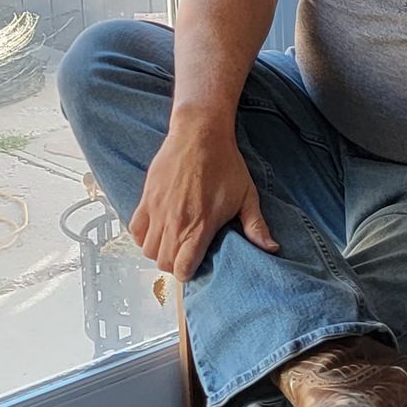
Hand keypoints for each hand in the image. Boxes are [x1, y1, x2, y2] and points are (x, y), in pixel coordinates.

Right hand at [131, 109, 277, 280]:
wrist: (200, 133)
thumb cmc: (226, 164)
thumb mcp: (246, 196)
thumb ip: (255, 226)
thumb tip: (272, 249)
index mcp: (200, 225)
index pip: (182, 267)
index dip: (187, 273)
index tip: (194, 267)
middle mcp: (175, 221)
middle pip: (163, 262)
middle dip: (174, 264)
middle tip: (185, 255)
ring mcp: (157, 210)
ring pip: (147, 249)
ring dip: (159, 251)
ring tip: (173, 242)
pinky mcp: (147, 198)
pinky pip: (135, 229)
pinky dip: (143, 236)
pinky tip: (158, 230)